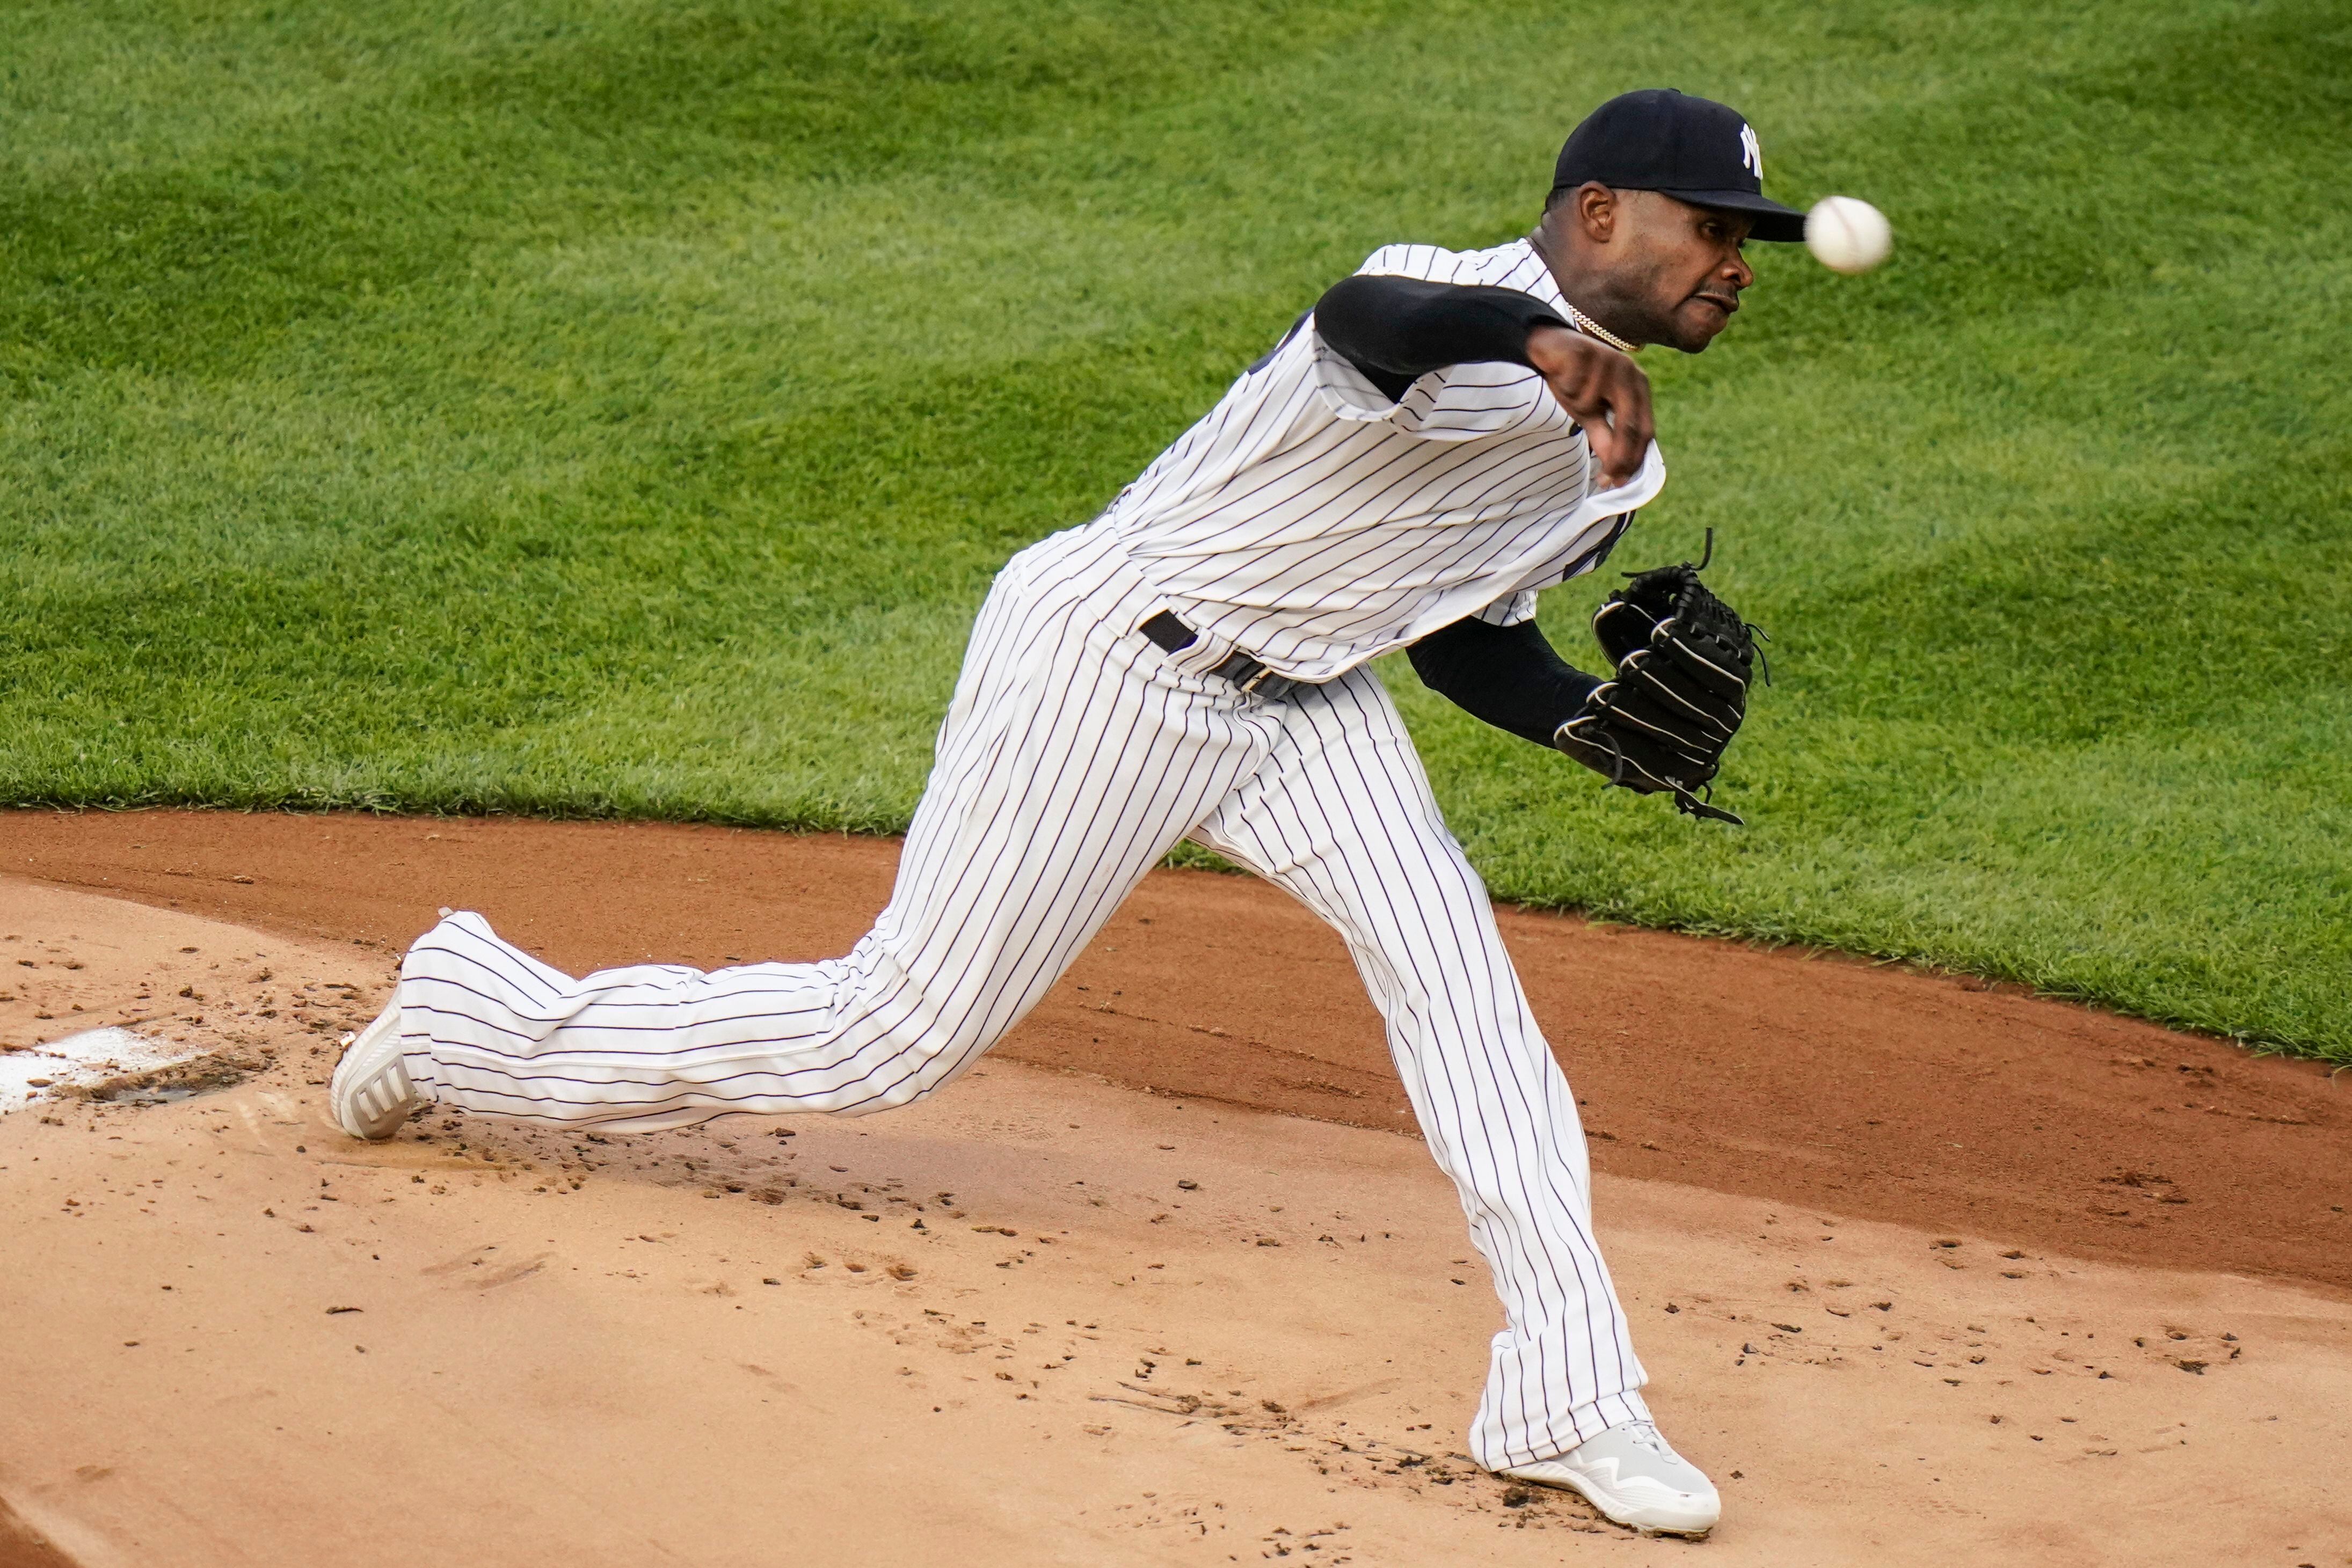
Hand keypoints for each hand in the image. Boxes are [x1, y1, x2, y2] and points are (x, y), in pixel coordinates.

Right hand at [1524, 324, 1652, 488]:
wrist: (1550, 345)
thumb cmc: (1574, 382)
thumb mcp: (1591, 413)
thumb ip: (1607, 437)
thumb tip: (1616, 473)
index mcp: (1638, 388)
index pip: (1644, 431)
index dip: (1633, 459)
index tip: (1618, 482)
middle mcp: (1630, 374)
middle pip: (1629, 426)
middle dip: (1617, 456)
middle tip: (1604, 479)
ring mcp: (1610, 363)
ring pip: (1592, 406)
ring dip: (1576, 408)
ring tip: (1567, 394)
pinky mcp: (1586, 355)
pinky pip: (1573, 388)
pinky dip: (1564, 390)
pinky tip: (1561, 378)